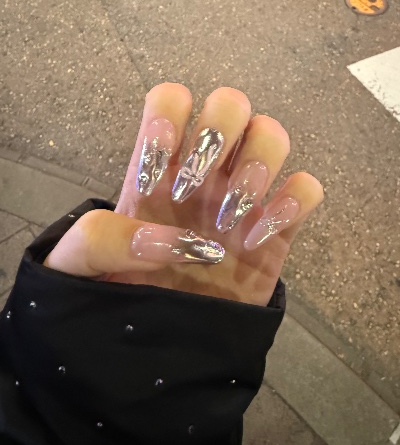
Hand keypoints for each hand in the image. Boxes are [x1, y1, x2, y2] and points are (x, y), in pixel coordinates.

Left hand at [44, 83, 322, 305]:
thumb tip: (165, 236)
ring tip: (229, 217)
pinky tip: (259, 236)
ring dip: (257, 165)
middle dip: (219, 134)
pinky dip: (294, 201)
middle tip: (196, 187)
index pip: (171, 101)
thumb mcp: (80, 267)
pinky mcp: (276, 229)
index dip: (169, 116)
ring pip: (272, 134)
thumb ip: (98, 239)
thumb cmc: (120, 297)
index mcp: (158, 167)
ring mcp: (244, 197)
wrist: (164, 346)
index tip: (160, 164)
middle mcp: (205, 171)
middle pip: (231, 103)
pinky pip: (306, 188)